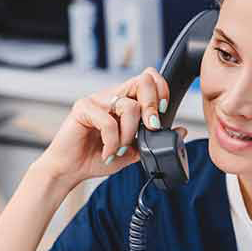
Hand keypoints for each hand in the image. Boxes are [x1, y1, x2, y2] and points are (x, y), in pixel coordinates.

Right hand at [37, 67, 187, 185]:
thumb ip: (154, 140)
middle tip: (150, 128)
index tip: (162, 113)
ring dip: (129, 134)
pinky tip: (106, 152)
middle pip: (143, 80)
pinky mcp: (82, 108)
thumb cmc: (96, 158)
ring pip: (129, 106)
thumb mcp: (133, 152)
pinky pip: (108, 121)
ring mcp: (96, 100)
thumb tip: (181, 131)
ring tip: (118, 149)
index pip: (148, 79)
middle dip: (153, 105)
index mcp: (124, 101)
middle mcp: (111, 96)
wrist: (70, 171)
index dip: (161, 90)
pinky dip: (112, 142)